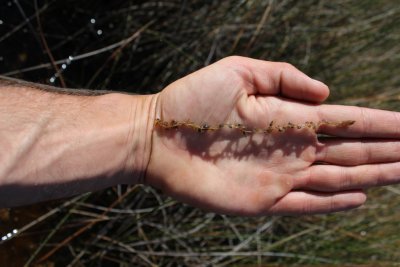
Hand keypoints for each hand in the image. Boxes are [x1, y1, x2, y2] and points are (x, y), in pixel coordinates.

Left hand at [145, 56, 399, 215]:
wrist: (157, 135)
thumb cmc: (191, 101)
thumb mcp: (240, 71)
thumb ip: (284, 77)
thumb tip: (325, 93)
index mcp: (288, 116)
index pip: (345, 121)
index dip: (379, 123)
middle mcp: (290, 147)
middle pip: (350, 151)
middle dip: (387, 152)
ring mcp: (278, 175)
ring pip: (337, 177)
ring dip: (373, 175)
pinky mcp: (261, 199)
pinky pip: (306, 204)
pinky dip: (333, 202)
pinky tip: (360, 196)